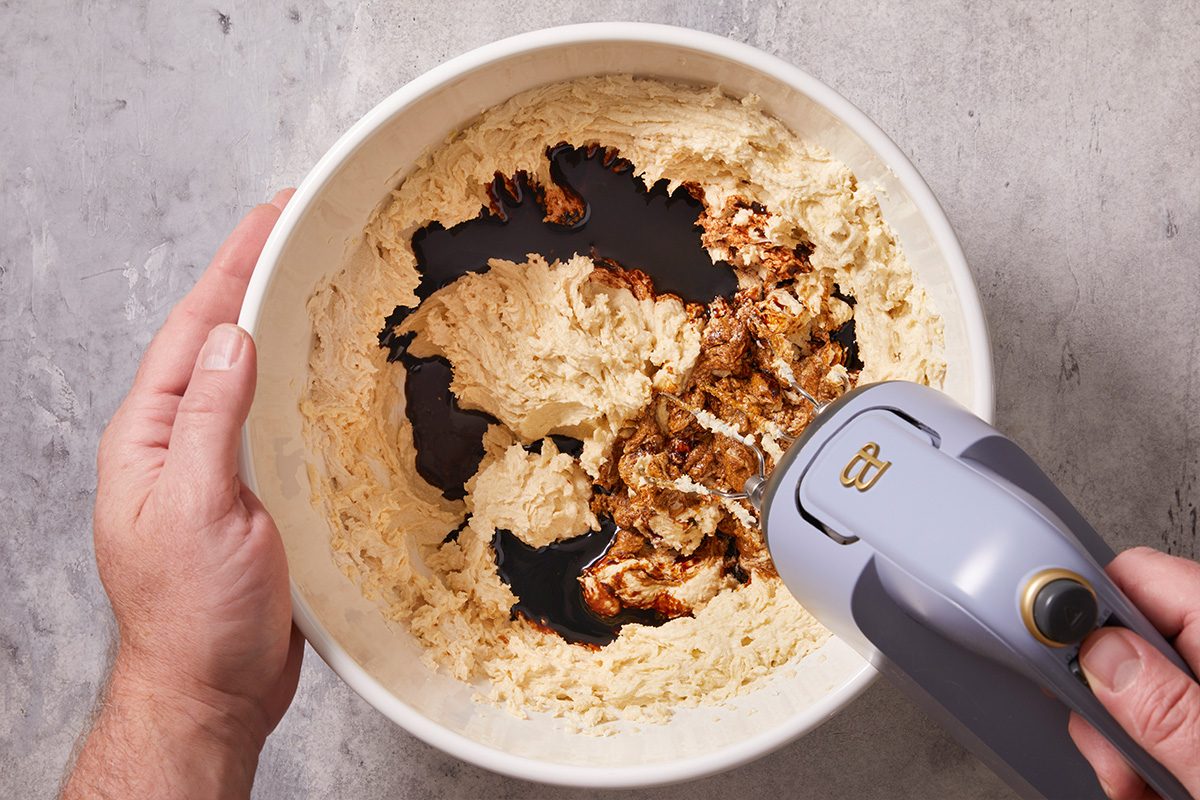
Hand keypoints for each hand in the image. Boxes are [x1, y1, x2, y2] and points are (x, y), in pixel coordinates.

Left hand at [63, 191, 302, 799]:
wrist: (214, 690)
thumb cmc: (194, 615)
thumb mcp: (195, 509)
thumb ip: (209, 420)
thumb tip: (229, 337)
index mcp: (151, 434)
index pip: (194, 328)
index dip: (234, 265)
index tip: (274, 213)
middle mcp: (179, 438)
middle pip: (218, 337)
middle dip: (256, 275)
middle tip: (302, 222)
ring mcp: (216, 463)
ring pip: (248, 372)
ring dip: (279, 318)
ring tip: (317, 271)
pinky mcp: (254, 490)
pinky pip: (274, 414)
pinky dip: (299, 376)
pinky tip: (325, 364)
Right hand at [1069, 547, 1199, 798]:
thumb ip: (1170, 710)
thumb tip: (1099, 652)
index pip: (1141, 578)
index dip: (1089, 612)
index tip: (1054, 661)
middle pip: (1131, 638)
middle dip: (1104, 698)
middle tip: (1118, 759)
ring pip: (1138, 691)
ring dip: (1124, 744)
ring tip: (1145, 791)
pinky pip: (1164, 725)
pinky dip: (1148, 763)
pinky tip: (1160, 790)